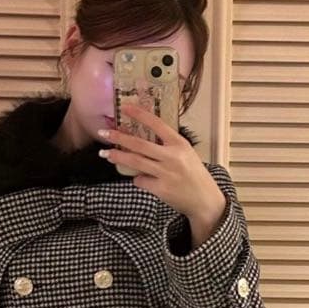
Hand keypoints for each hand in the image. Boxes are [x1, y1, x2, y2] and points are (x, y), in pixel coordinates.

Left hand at [98, 102, 226, 228]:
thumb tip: (143, 139)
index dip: (140, 115)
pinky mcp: (160, 189)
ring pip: (135, 162)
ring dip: (117, 157)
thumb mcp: (186, 153)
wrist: (204, 200)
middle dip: (119, 138)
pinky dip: (138, 179)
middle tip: (104, 133)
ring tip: (105, 154)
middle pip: (139, 144)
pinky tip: (143, 180)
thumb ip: (168, 146)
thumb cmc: (194, 174)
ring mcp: (166, 173)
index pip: (157, 124)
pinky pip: (140, 181)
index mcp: (179, 143)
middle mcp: (172, 156)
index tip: (125, 107)